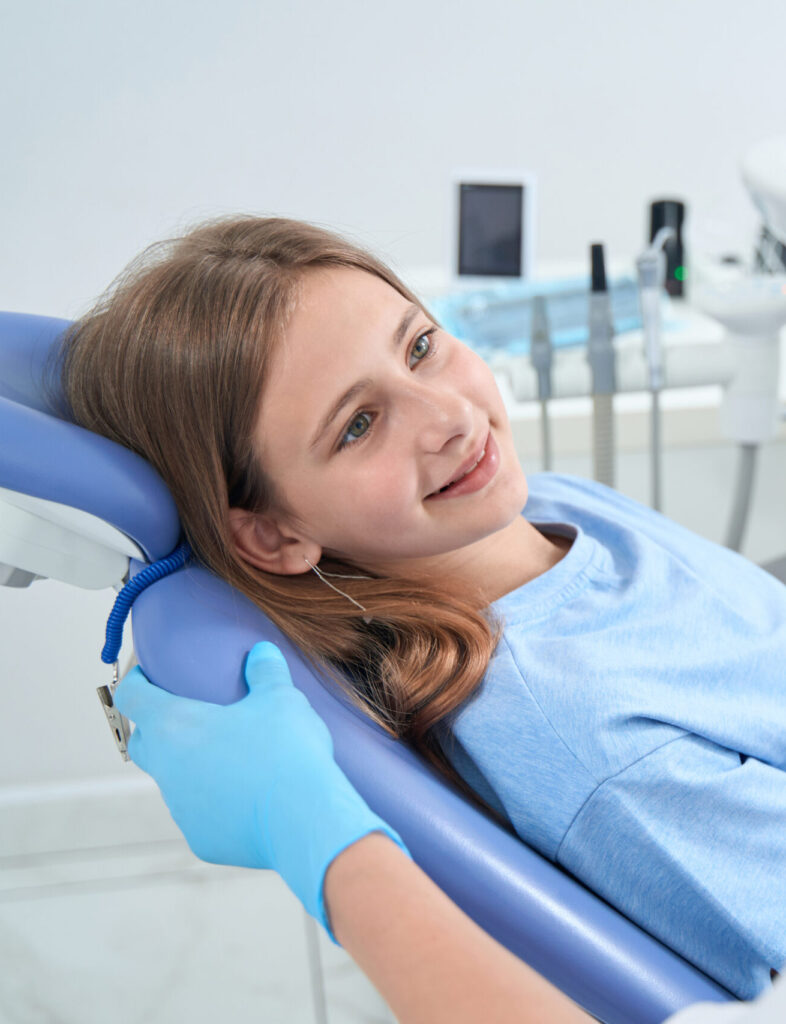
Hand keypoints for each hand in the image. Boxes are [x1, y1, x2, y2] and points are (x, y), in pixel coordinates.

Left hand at [114, 641, 408, 939]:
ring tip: (229, 756)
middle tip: (190, 714)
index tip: (147, 675)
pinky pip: (201, 814)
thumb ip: (266, 671)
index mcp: (173, 726)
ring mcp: (181, 809)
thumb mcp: (281, 698)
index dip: (136, 682)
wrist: (304, 819)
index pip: (131, 697)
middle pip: (144, 742)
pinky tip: (248, 795)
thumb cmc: (285, 751)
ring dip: (192, 767)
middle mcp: (167, 769)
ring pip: (176, 781)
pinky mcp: (201, 839)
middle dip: (158, 727)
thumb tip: (262, 653)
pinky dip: (217, 801)